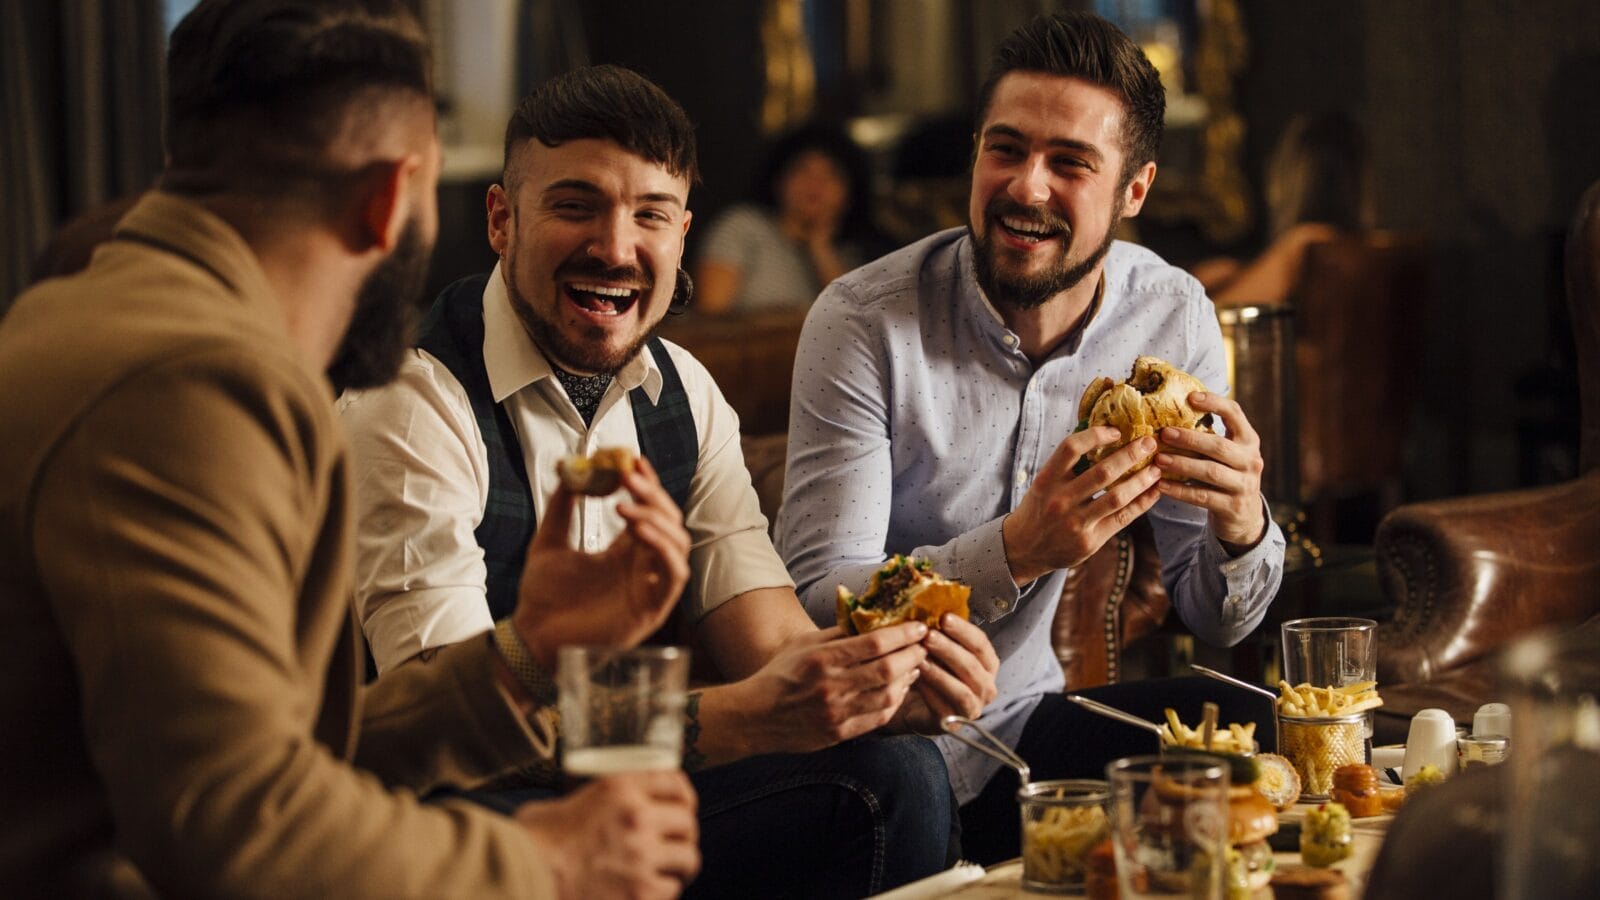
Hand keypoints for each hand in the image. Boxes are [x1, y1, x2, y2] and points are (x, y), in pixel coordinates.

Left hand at [513, 456, 690, 666]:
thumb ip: (561, 507)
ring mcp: (650, 589)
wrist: (531, 635)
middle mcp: (643, 567)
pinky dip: (663, 549)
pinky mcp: (652, 611)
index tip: (632, 459)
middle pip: (669, 521)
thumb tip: (570, 468)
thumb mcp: (548, 541)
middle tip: (628, 475)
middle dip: (653, 495)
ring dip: (657, 519)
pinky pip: (675, 575)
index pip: (650, 511)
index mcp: (624, 552)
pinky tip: (638, 533)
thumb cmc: (542, 597)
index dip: (647, 484)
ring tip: (625, 507)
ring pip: (678, 544)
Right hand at [515, 771, 699, 899]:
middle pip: (687, 822)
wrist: (521, 878)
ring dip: (677, 868)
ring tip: (666, 874)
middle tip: (675, 847)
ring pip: (687, 859)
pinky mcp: (642, 893)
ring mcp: (642, 855)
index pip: (673, 782)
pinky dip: (661, 894)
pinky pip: (670, 891)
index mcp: (618, 788)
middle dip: (683, 836)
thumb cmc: (531, 846)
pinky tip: (645, 895)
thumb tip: (594, 814)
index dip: (683, 796)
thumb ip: (589, 804)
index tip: (684, 807)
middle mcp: (636, 817)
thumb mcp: (561, 806)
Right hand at [735, 623, 927, 753]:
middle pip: (887, 669)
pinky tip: (899, 690)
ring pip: (888, 695)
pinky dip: (894, 702)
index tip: (918, 628)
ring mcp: (837, 712)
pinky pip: (878, 718)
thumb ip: (837, 632)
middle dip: (912, 656)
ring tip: (915, 667)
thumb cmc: (780, 674)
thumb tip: (870, 616)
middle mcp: (832, 686)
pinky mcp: (839, 733)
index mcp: (823, 658)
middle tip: (923, 646)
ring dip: (908, 679)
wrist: (756, 716)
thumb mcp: (803, 643)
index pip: (874, 643)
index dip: (902, 634)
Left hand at [895, 615, 1000, 732]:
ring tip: (920, 658)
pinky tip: (915, 678)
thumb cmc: (933, 670)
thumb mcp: (939, 649)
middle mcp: (987, 686)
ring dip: (940, 672)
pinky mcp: (955, 722)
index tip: (944, 617)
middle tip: (928, 635)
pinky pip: (945, 707)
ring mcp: (974, 707)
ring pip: (963, 690)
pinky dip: (930, 691)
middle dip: (949, 649)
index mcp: (987, 663)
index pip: (981, 643)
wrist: (918, 705)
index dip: (963, 630)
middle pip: (973, 665)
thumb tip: (927, 606)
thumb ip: (940, 632)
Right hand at [1001, 426, 1164, 585]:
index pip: (1071, 448)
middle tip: (1149, 442)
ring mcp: (1076, 523)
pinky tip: (1153, 492)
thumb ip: (1068, 464)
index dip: (1096, 435)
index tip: (1116, 431)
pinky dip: (1142, 503)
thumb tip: (1102, 434)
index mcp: (1046, 480)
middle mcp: (1060, 500)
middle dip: (1131, 454)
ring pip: (1117, 497)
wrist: (1025, 548)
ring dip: (1142, 480)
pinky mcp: (1090, 541)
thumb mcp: (1044, 483)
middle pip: (1102, 472)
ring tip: (1156, 468)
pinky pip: (1123, 518)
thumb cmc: (1039, 507)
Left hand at [1154, 391, 1267, 551]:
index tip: (1190, 397)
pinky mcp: (1233, 507)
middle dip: (1189, 438)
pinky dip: (1180, 491)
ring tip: (1159, 459)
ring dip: (1182, 464)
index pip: (1235, 413)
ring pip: (1210, 471)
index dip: (1214, 403)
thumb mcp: (1225, 454)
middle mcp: (1251, 460)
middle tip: (1164, 433)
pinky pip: (1203, 497)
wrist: (1244, 517)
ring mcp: (1244, 485)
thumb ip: (1208, 437)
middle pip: (1218, 446)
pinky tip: (1161, 485)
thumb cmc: (1225, 476)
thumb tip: (1167, 414)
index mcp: (1248, 440)